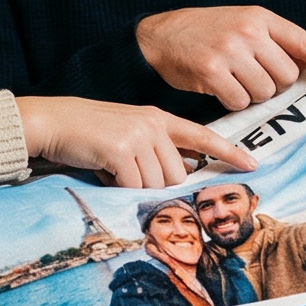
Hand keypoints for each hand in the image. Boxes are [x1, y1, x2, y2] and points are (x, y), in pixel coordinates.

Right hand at [17, 97, 258, 188]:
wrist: (53, 121)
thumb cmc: (88, 133)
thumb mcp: (129, 133)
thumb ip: (155, 149)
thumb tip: (179, 177)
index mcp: (159, 118)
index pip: (202, 136)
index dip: (227, 152)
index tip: (252, 165)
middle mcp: (153, 124)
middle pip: (176, 174)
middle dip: (155, 184)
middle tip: (127, 175)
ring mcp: (138, 135)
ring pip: (157, 183)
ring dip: (134, 187)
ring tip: (113, 170)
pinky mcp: (121, 149)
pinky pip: (134, 185)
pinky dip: (119, 188)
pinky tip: (105, 172)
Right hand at [134, 6, 305, 111]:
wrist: (159, 34)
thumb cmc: (206, 32)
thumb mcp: (241, 23)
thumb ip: (272, 41)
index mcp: (260, 17)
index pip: (304, 41)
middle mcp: (248, 31)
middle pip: (287, 77)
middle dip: (274, 85)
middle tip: (252, 76)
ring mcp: (229, 50)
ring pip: (265, 93)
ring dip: (252, 95)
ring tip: (233, 80)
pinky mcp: (211, 71)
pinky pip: (240, 102)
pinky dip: (233, 102)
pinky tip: (219, 88)